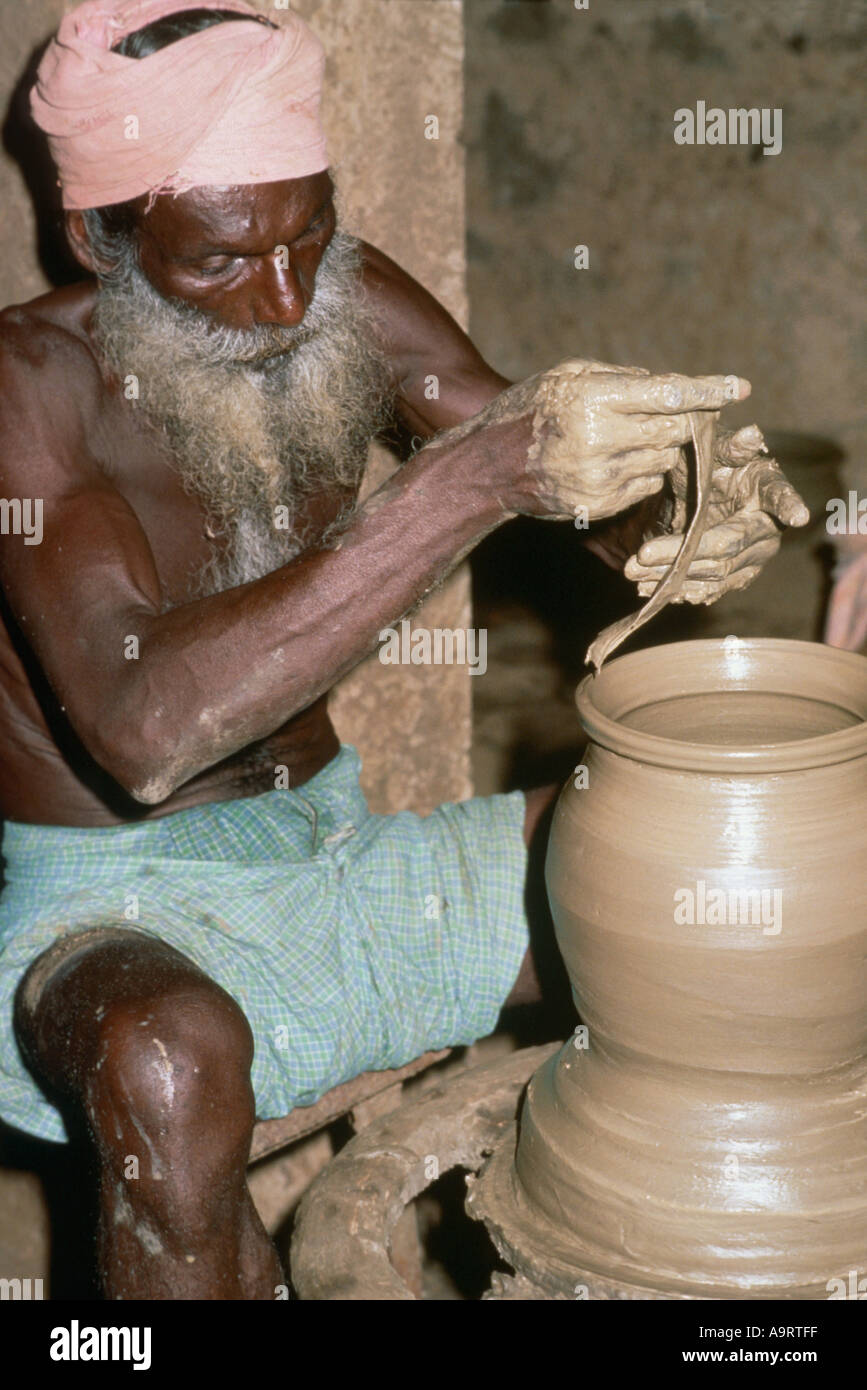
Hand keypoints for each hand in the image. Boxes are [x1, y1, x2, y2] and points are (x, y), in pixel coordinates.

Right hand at [504, 359, 747, 521]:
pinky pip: (646, 484)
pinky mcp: (601, 504)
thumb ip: (621, 377)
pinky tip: (615, 461)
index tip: (740, 388)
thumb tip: (669, 387)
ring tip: (626, 437)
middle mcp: (602, 440)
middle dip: (683, 421)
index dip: (709, 390)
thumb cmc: (530, 409)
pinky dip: (643, 470)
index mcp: (595, 399)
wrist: (489, 466)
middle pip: (675, 430)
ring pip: (664, 458)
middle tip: (675, 414)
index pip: (670, 394)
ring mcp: (602, 477)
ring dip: (660, 446)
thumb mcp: (568, 375)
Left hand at [624, 423, 809, 603]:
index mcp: (768, 491)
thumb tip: (752, 435)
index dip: (789, 505)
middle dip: (682, 554)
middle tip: (641, 555)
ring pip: (714, 574)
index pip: (781, 497)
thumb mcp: (716, 450)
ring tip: (634, 572)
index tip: (798, 515)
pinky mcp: (735, 579)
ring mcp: (753, 560)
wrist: (705, 493)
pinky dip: (679, 591)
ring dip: (673, 577)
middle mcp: (766, 531)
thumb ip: (732, 446)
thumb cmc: (714, 465)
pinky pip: (708, 590)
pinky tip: (649, 588)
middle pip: (726, 548)